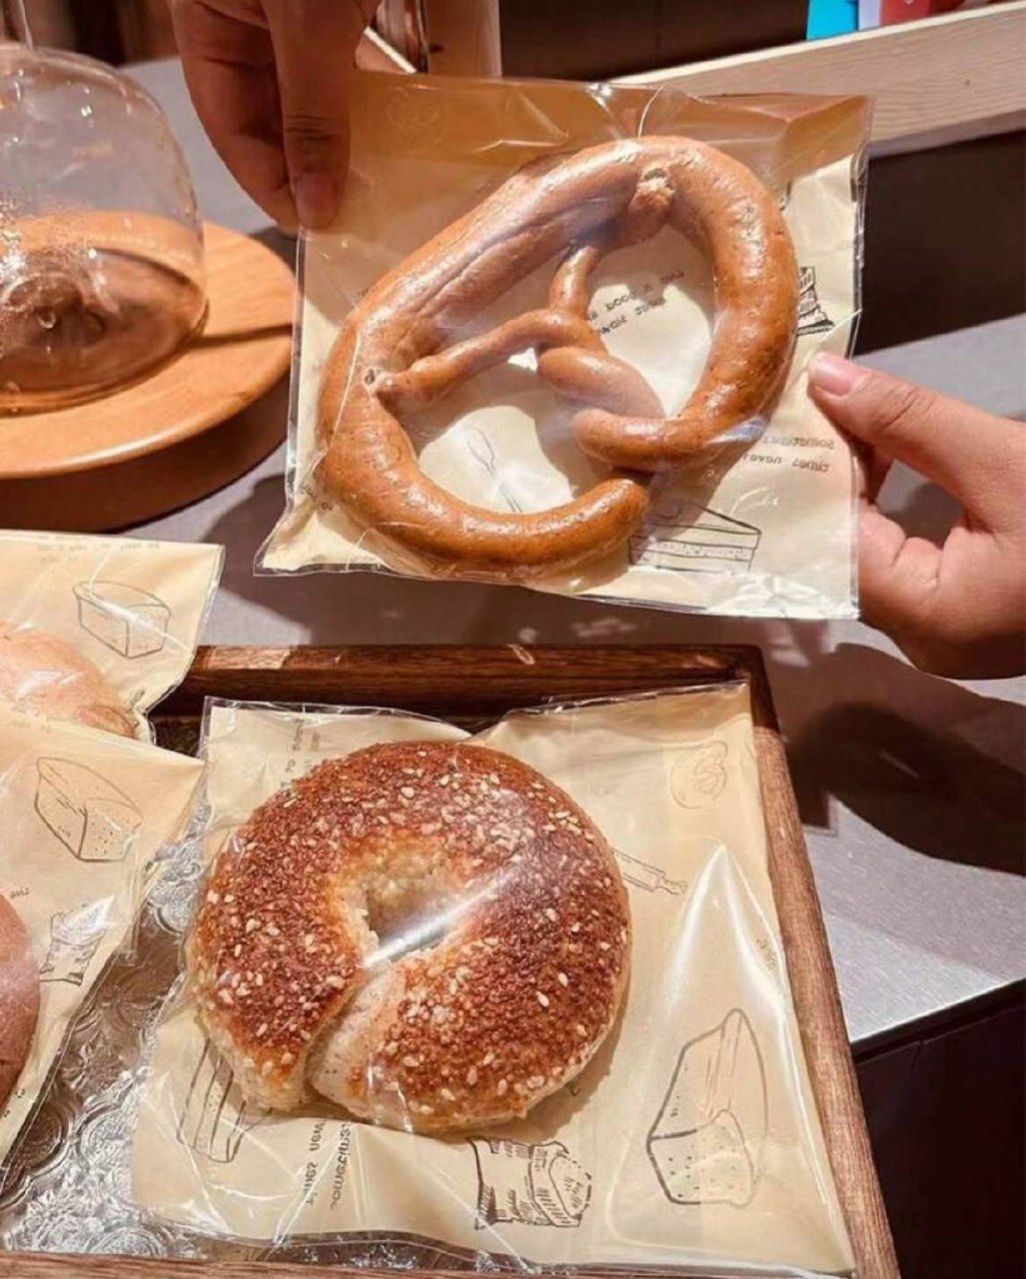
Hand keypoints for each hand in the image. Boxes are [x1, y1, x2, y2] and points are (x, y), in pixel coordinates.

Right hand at [170, 1, 375, 230]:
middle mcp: (238, 17)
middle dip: (302, 167)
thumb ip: (312, 111)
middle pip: (265, 116)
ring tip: (366, 189)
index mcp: (203, 15)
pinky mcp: (334, 4)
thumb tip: (315, 204)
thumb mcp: (310, 24)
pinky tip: (387, 139)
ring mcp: (286, 10)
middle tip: (340, 216)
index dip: (265, 180)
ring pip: (307, 96)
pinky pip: (344, 67)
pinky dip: (363, 103)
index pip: (226, 120)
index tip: (306, 223)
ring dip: (337, 141)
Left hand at [809, 354, 1025, 678]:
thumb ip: (910, 421)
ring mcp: (945, 635)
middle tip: (811, 408)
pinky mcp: (964, 618)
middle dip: (827, 480)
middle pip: (843, 557)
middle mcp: (924, 641)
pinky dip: (887, 512)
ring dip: (855, 491)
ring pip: (869, 559)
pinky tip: (882, 457)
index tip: (797, 414)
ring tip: (844, 420)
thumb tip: (827, 380)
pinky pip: (903, 564)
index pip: (831, 546)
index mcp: (931, 619)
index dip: (810, 478)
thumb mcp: (1006, 458)